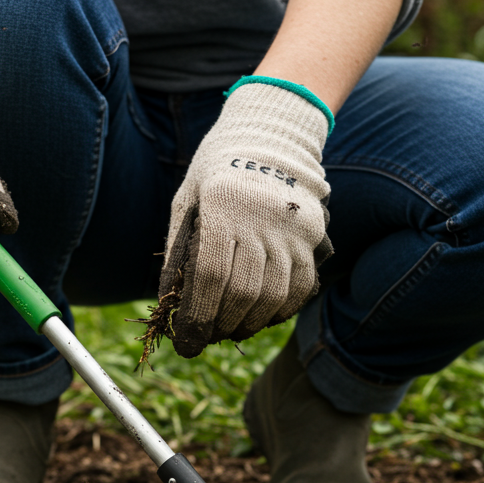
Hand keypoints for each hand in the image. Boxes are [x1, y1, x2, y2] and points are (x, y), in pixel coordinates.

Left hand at [158, 79, 334, 357]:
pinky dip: (279, 311)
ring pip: (274, 296)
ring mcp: (292, 228)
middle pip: (244, 292)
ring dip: (249, 323)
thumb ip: (178, 254)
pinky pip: (301, 288)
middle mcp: (261, 218)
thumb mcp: (186, 204)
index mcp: (222, 206)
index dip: (197, 317)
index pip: (211, 275)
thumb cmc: (215, 176)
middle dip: (220, 325)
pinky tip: (259, 316)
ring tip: (230, 329)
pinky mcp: (313, 237)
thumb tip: (171, 306)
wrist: (268, 139)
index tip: (185, 343)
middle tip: (206, 337)